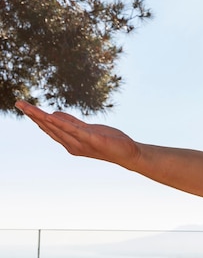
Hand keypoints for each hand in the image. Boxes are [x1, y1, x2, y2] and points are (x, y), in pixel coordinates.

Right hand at [15, 101, 138, 165]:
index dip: (36, 118)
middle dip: (33, 115)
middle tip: (19, 103)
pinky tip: (50, 115)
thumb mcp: (89, 129)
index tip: (24, 107)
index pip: (50, 128)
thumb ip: (73, 122)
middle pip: (48, 127)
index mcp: (70, 142)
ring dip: (41, 117)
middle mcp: (72, 144)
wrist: (129, 154)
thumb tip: (54, 114)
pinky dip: (61, 122)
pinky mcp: (91, 139)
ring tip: (28, 107)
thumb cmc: (110, 141)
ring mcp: (80, 143)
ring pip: (56, 128)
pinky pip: (73, 129)